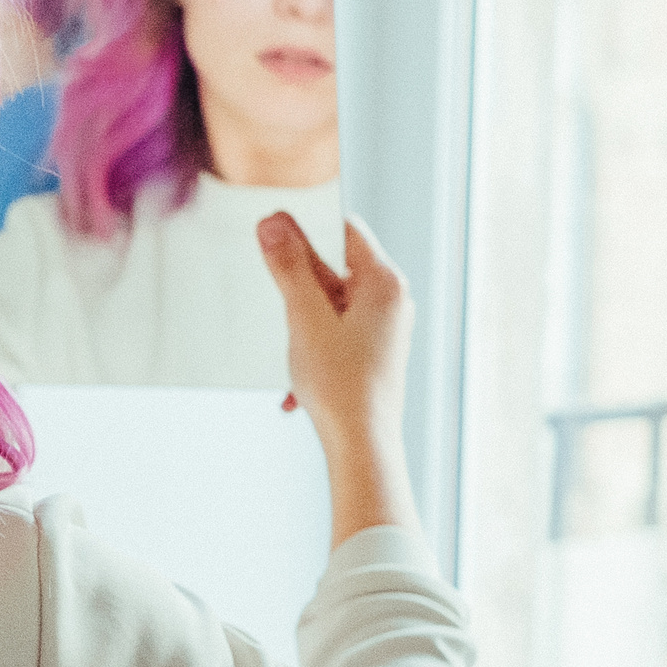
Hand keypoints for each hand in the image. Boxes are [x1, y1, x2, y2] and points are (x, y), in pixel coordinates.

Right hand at [260, 214, 410, 440]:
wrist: (362, 444)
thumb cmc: (340, 383)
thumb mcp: (304, 317)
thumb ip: (290, 266)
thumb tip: (274, 222)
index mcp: (384, 282)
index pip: (345, 229)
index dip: (308, 229)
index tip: (274, 238)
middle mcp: (392, 300)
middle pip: (337, 267)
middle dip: (300, 283)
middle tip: (278, 299)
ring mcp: (386, 327)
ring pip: (332, 302)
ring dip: (303, 318)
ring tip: (293, 346)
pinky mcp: (376, 351)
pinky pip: (337, 330)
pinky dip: (313, 343)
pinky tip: (297, 377)